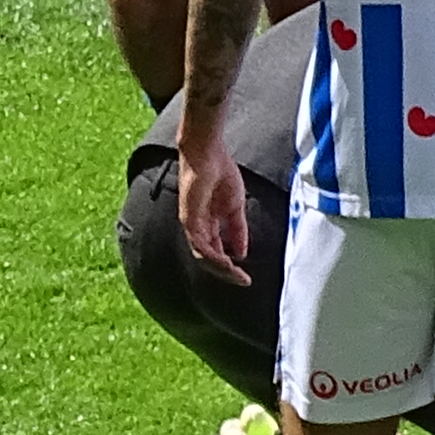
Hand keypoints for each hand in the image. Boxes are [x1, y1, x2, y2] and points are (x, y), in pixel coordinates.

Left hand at [179, 138, 250, 279]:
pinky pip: (199, 244)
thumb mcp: (235, 208)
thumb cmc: (220, 174)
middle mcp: (197, 228)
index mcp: (208, 225)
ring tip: (236, 275)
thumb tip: (241, 254)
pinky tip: (226, 262)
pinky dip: (212, 256)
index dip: (230, 267)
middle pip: (208, 258)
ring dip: (220, 268)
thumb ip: (237, 231)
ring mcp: (191, 224)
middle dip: (226, 272)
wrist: (209, 154)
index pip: (216, 252)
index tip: (245, 277)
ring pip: (203, 255)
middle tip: (242, 281)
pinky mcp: (189, 218)